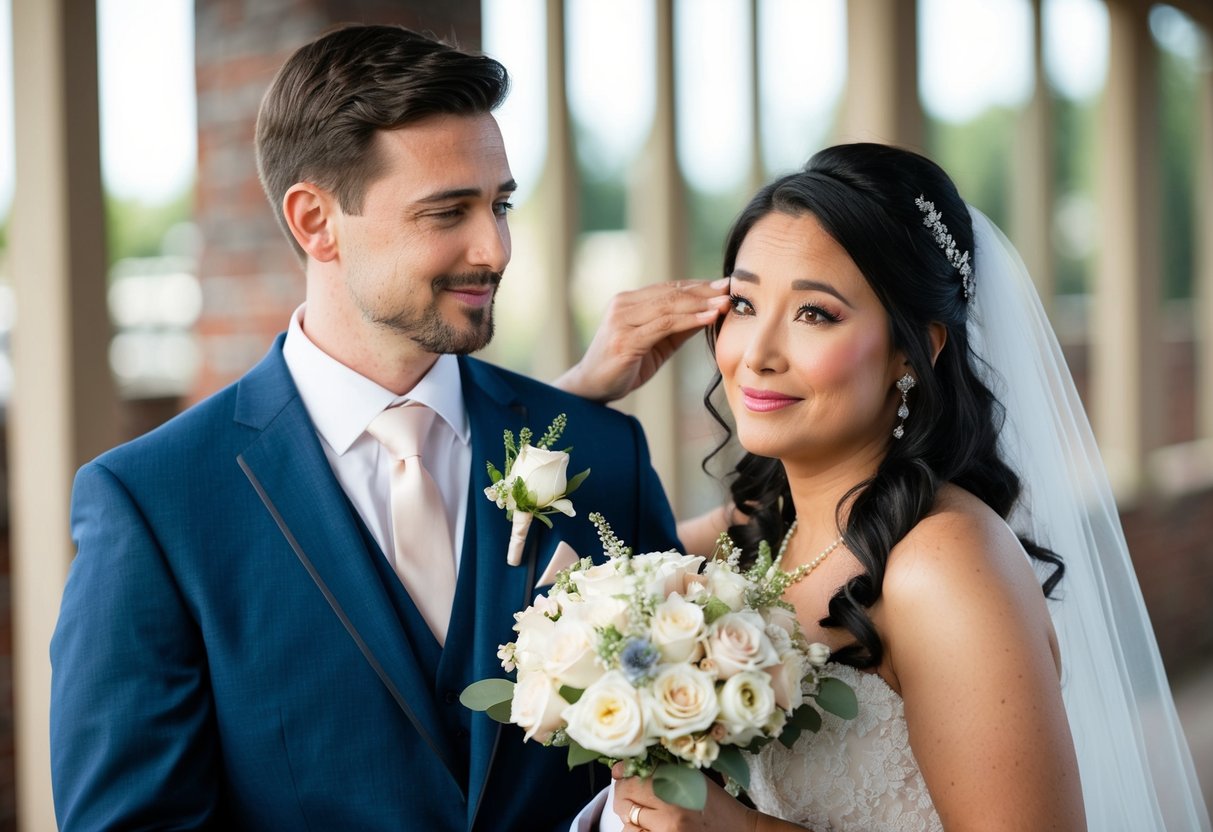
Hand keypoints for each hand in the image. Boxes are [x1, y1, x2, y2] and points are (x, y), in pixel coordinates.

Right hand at [554, 279, 730, 401]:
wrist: (591, 388)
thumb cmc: (624, 366)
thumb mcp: (656, 343)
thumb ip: (679, 327)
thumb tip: (711, 312)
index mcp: (628, 302)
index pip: (669, 288)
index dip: (698, 285)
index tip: (725, 284)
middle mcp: (623, 305)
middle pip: (671, 293)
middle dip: (704, 290)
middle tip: (731, 287)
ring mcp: (622, 321)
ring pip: (669, 306)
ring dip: (701, 303)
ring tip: (725, 303)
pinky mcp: (625, 339)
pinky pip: (663, 325)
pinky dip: (689, 320)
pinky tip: (709, 317)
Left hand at [611, 763, 757, 831]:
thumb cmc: (718, 806)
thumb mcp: (693, 779)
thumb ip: (662, 772)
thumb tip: (622, 769)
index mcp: (676, 786)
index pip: (631, 778)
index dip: (622, 775)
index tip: (621, 774)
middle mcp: (669, 811)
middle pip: (624, 801)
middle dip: (623, 797)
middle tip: (631, 797)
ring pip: (627, 825)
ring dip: (631, 820)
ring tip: (644, 817)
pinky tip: (651, 828)